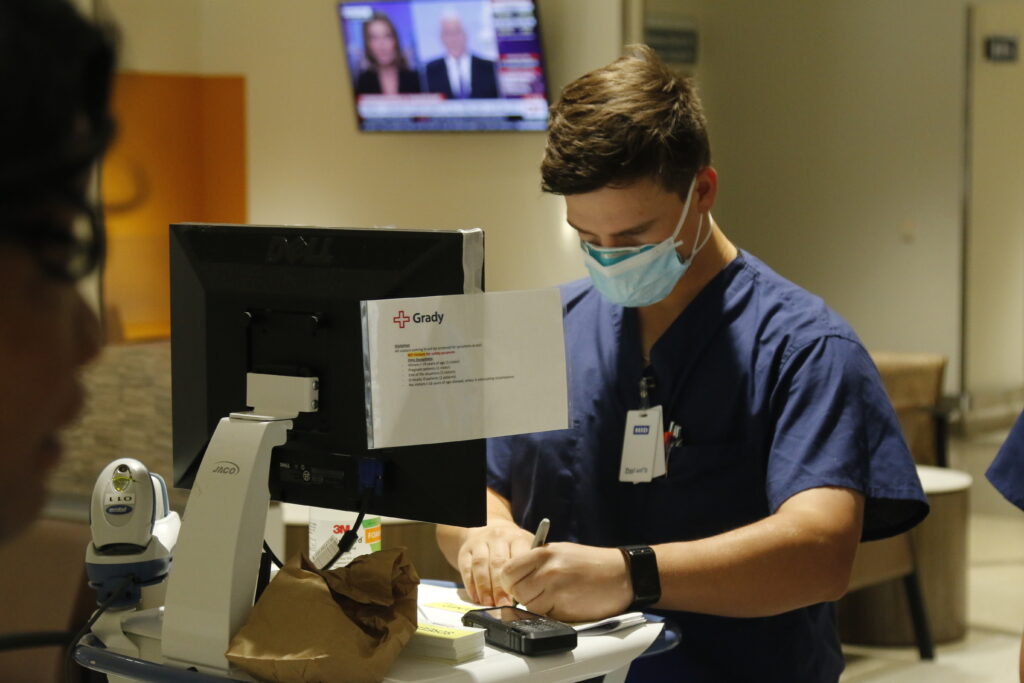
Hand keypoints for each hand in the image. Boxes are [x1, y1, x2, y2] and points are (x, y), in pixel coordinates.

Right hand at [457, 521, 534, 605]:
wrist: (487, 530)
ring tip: (488, 604)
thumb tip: (530, 594)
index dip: (517, 578)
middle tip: (503, 605)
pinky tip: (476, 597)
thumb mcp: (525, 549)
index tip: (518, 596)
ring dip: (484, 587)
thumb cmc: (511, 547)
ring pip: (480, 565)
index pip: (517, 558)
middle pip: (497, 562)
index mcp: (517, 538)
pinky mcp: (465, 551)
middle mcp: (498, 537)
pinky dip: (470, 584)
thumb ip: (529, 567)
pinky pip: (467, 568)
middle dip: (500, 587)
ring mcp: (480, 542)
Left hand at [499, 542, 632, 621]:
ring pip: (529, 606)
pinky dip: (550, 614)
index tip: (518, 583)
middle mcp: (548, 571)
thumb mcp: (560, 552)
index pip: (507, 571)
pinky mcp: (565, 610)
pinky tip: (565, 603)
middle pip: (516, 591)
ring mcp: (556, 591)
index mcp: (543, 553)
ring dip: (537, 606)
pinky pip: (545, 616)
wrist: (621, 575)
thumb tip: (512, 580)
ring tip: (555, 596)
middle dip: (523, 595)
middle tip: (539, 591)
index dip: (510, 581)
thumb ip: (535, 563)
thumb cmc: (591, 564)